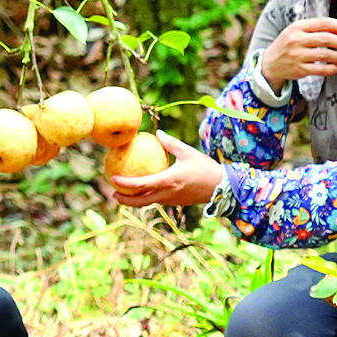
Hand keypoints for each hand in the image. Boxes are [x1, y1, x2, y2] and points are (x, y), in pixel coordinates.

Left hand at [108, 133, 226, 207]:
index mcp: (168, 181)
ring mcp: (172, 200)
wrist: (223, 188)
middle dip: (124, 200)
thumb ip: (171, 143)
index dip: (124, 184)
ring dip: (134, 200)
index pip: (141, 185)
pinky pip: (157, 200)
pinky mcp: (176, 202)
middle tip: (112, 193)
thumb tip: (157, 133)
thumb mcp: (188, 152)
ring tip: (124, 192)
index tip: (112, 179)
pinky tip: (145, 189)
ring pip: (148, 202)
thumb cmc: (206, 168)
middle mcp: (167, 194)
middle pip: (140, 201)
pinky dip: (147, 197)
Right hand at [258, 16, 336, 85]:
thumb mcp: (296, 31)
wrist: (270, 63)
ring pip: (325, 55)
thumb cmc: (288, 45)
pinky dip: (334, 68)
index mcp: (296, 27)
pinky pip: (321, 70)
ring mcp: (297, 56)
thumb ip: (315, 29)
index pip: (322, 23)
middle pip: (326, 39)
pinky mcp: (299, 69)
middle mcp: (296, 40)